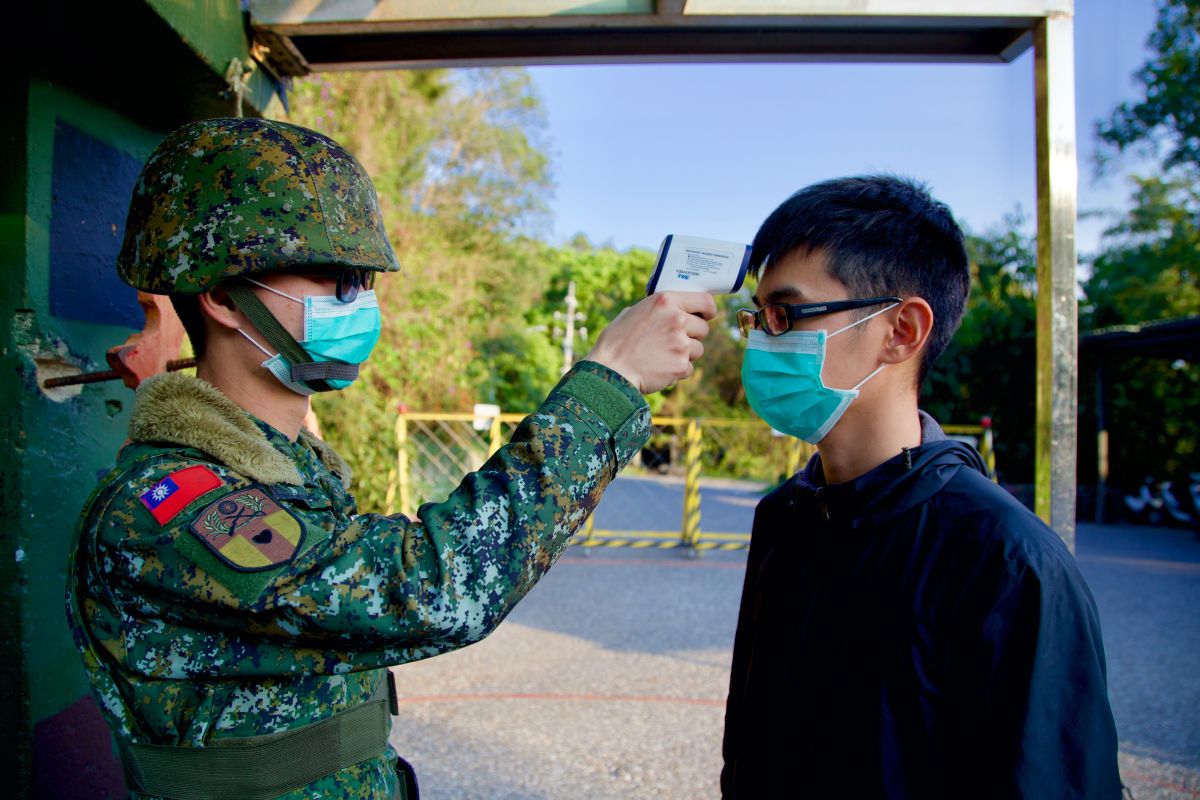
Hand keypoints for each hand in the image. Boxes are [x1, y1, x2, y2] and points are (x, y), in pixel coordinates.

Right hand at [585, 292, 716, 393]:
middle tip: (672, 341)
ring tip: (662, 356)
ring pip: (698, 349)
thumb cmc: (616, 342)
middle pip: (703, 328)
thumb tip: (669, 311)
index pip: (704, 300)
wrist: (610, 370)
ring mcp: (680, 344)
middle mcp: (676, 319)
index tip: (707, 315)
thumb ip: (656, 310)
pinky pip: (689, 368)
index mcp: (665, 301)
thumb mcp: (633, 312)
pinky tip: (659, 368)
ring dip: (685, 354)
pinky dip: (677, 371)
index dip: (708, 309)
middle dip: (692, 335)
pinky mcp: (680, 365)